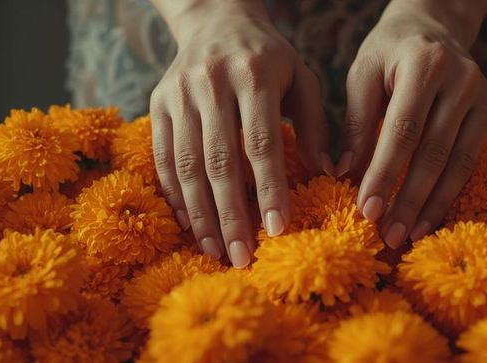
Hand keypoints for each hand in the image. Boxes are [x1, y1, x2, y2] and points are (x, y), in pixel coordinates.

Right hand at [149, 0, 329, 266]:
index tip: (278, 230)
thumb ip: (314, 124)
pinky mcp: (158, 104)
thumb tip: (328, 173)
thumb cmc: (269, 57)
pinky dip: (176, 195)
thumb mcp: (302, 78)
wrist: (216, 19)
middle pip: (219, 161)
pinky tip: (191, 224)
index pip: (261, 143)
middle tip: (242, 257)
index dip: (268, 189)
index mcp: (253, 75)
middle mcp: (210, 84)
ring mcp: (178, 94)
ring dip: (201, 214)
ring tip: (216, 250)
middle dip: (231, 215)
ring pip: (187, 164)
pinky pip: (164, 158)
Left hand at [338, 0, 486, 247]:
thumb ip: (356, 122)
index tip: (367, 210)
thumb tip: (345, 173)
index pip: (402, 130)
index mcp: (423, 64)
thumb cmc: (388, 52)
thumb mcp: (362, 75)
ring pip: (457, 162)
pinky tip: (430, 217)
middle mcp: (460, 79)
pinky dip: (449, 192)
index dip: (385, 173)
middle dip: (409, 198)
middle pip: (433, 151)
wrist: (433, 25)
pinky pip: (469, 160)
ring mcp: (481, 95)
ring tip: (408, 235)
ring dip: (432, 205)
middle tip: (388, 235)